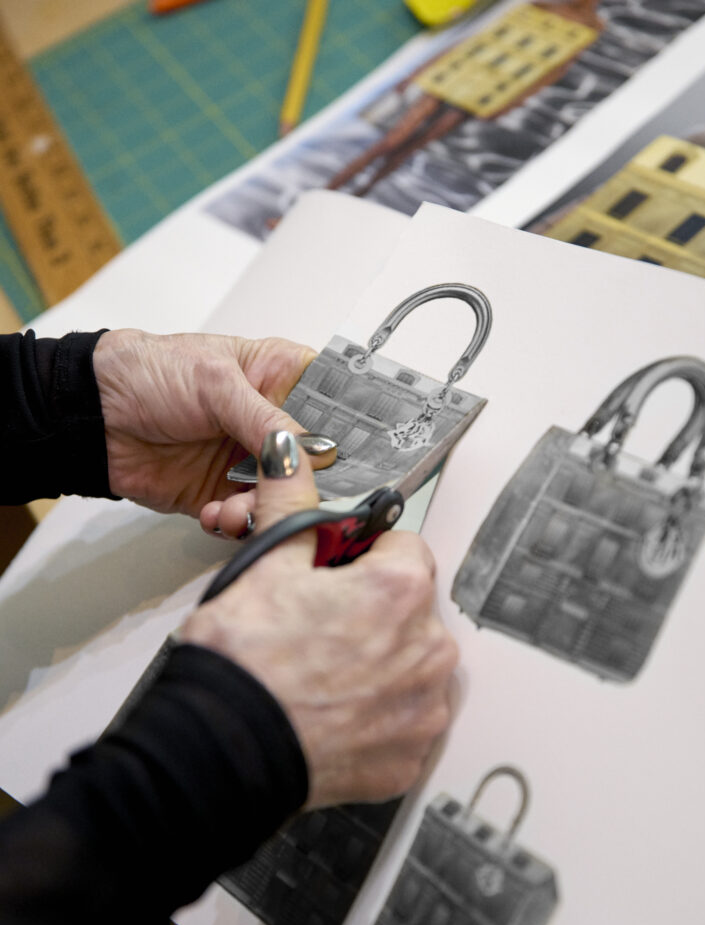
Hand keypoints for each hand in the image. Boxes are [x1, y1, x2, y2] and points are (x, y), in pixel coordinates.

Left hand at [93, 328, 332, 515]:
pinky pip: (249, 518)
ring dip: (267, 508)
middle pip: (319, 461)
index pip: (336, 402)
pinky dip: (237, 522)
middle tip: (296, 491)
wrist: (91, 417)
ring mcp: (250, 461)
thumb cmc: (146, 372)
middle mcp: (272, 422)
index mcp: (281, 378)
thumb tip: (315, 451)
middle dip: (308, 482)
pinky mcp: (226, 494)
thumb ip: (267, 418)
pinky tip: (217, 512)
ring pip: (285, 495)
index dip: (353, 429)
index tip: (363, 455)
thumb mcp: (216, 382)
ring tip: (237, 506)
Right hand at [180, 432, 457, 807]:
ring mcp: (424, 710)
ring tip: (323, 674)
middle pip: (411, 608)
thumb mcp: (265, 566)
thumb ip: (291, 502)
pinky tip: (334, 714)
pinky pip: (404, 721)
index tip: (337, 572)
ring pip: (412, 665)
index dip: (364, 554)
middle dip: (373, 609)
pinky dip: (378, 717)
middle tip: (319, 627)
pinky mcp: (410, 759)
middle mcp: (430, 650)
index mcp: (401, 591)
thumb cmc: (242, 664)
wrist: (218, 755)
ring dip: (382, 664)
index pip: (405, 548)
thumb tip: (291, 453)